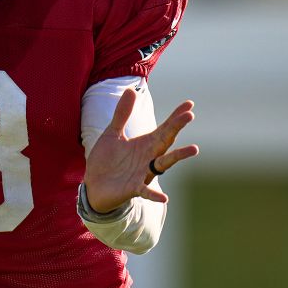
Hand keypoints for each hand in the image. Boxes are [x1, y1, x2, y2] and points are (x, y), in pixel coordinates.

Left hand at [84, 88, 198, 213]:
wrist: (94, 185)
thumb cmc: (106, 159)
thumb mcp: (112, 133)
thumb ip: (122, 114)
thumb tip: (131, 90)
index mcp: (144, 144)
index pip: (164, 128)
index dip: (175, 116)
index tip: (189, 104)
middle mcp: (148, 157)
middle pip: (166, 140)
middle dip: (176, 128)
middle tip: (189, 115)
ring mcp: (143, 173)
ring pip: (163, 164)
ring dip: (178, 156)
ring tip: (194, 149)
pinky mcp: (133, 188)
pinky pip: (146, 191)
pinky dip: (154, 194)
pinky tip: (164, 198)